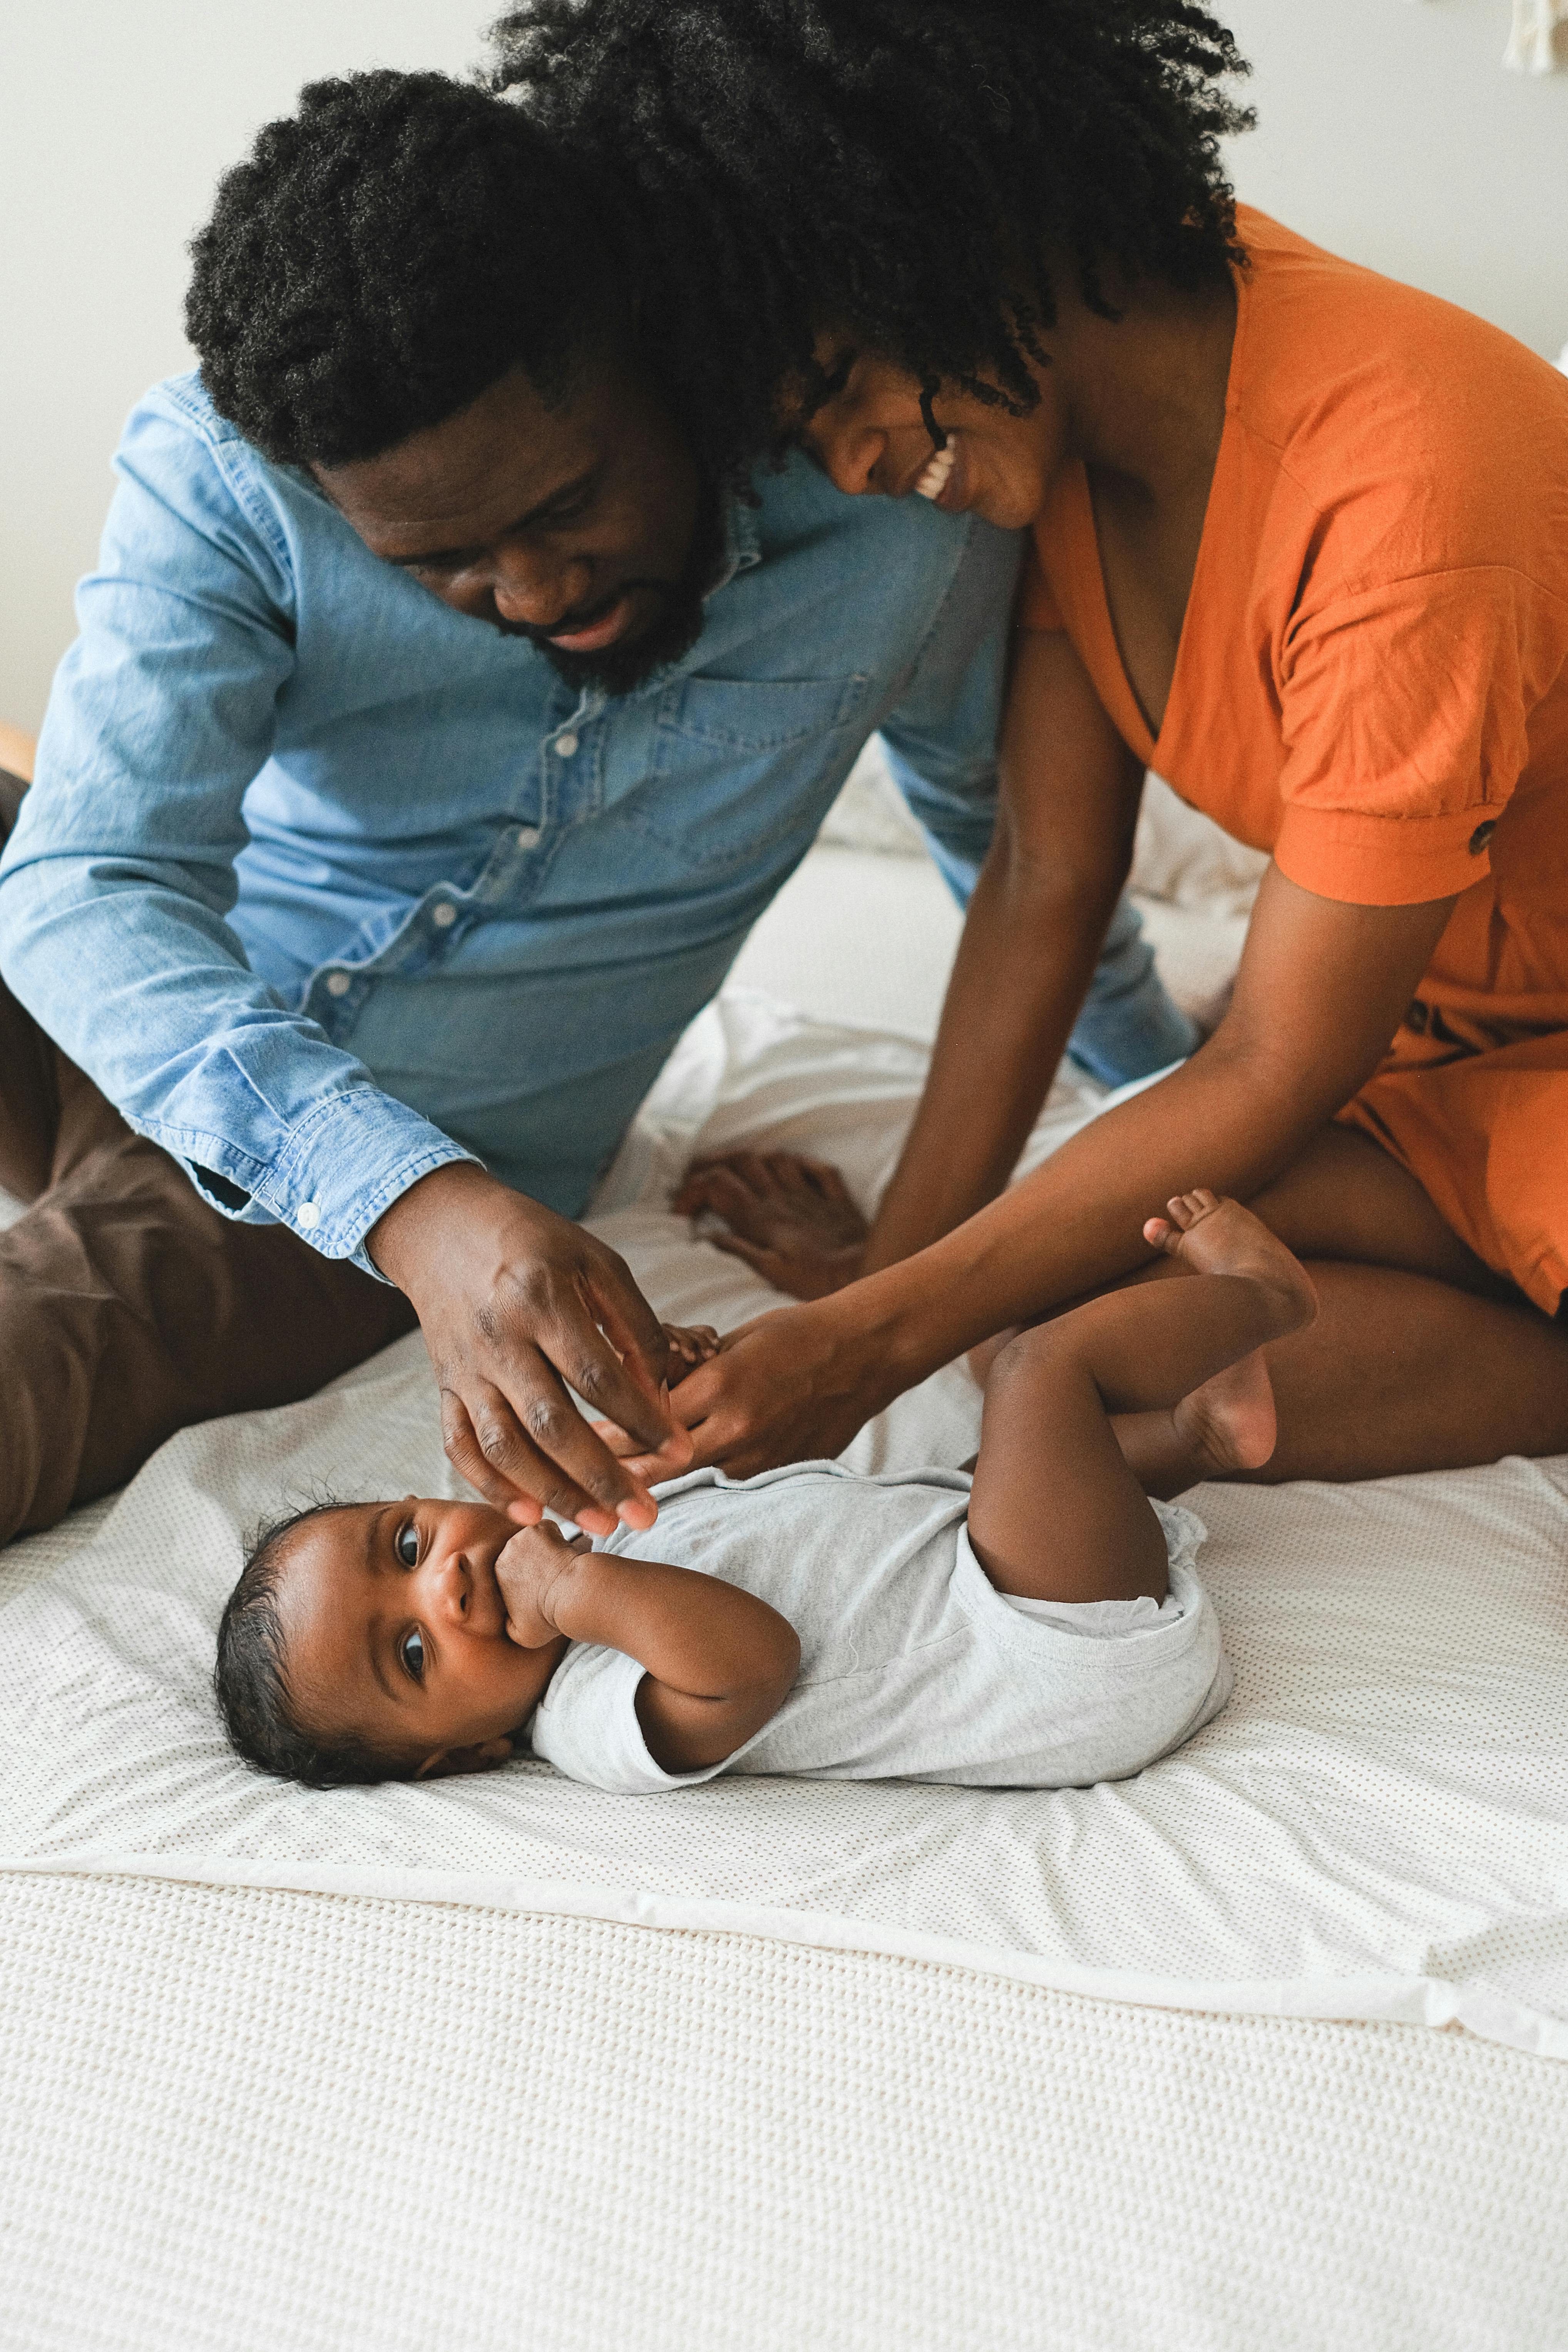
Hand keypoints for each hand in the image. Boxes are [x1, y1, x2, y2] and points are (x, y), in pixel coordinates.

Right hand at [368, 1162, 690, 1535]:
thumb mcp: (596, 1261)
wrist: (442, 1227)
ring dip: (554, 1493)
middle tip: (646, 1516)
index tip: (680, 1452)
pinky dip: (491, 1485)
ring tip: (601, 1525)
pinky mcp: (445, 1386)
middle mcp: (499, 1339)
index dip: (642, 1420)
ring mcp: (466, 1368)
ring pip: (506, 1446)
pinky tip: (530, 1512)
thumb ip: (634, 1325)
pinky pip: (461, 1446)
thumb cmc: (535, 1242)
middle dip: (602, 1477)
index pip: (598, 1376)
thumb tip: (659, 1395)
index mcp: (542, 1299)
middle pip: (552, 1424)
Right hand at [494, 1521, 592, 1647]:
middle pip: (520, 1552)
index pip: (508, 1570)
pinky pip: (549, 1528)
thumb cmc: (549, 1617)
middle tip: (551, 1575)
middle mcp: (506, 1551)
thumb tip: (506, 1619)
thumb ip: (508, 1625)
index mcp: (496, 1572)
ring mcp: (524, 1536)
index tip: (538, 1587)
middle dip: (533, 1561)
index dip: (524, 1578)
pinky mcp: (543, 1527)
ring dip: (545, 1548)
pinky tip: (568, 1552)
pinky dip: (558, 1537)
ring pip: (534, 1539)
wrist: (572, 1596)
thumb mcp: (521, 1634)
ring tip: (560, 1565)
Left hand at [598, 1298, 892, 1482]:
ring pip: (690, 1481)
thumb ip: (687, 1376)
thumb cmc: (793, 1335)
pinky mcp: (778, 1473)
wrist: (863, 1355)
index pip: (646, 1420)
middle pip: (657, 1465)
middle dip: (619, 1469)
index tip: (581, 1438)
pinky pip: (726, 1482)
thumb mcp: (730, 1342)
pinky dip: (701, 1478)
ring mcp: (760, 1457)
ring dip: (657, 1480)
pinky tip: (683, 1476)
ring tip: (620, 1483)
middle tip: (585, 1473)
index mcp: (721, 1384)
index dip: (609, 1433)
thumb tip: (637, 1398)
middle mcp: (738, 1428)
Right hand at [671, 1151, 867, 1298]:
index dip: (692, 1190)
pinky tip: (791, 1171)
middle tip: (699, 1177)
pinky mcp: (836, 1200)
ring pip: (775, 1158)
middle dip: (714, 1163)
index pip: (717, 1184)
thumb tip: (709, 1236)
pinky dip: (801, 1166)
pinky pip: (818, 1170)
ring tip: (738, 1171)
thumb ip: (740, 1251)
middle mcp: (782, 1199)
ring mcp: (810, 1195)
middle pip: (741, 1161)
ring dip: (754, 1160)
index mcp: (762, 1218)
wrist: (870, 1272)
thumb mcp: (772, 1273)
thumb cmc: (819, 1281)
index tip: (681, 1212)